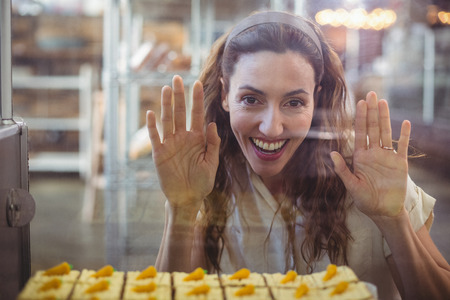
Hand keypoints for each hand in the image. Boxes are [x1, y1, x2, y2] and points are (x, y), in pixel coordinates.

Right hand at [146, 75, 220, 210]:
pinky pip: (155, 138)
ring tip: (166, 89)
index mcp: (197, 138)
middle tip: (177, 78)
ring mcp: (170, 144)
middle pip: (180, 113)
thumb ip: (212, 144)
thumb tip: (212, 124)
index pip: (197, 114)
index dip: (196, 100)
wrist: (188, 198)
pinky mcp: (160, 154)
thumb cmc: (202, 182)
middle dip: (179, 96)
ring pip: (168, 121)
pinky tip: (151, 114)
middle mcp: (183, 138)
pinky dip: (153, 126)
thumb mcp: (211, 163)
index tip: (197, 84)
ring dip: (166, 105)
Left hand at [331, 92, 410, 218]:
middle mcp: (374, 153)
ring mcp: (388, 157)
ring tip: (383, 102)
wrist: (383, 211)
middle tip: (371, 93)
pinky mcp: (400, 164)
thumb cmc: (365, 200)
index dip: (360, 118)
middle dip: (371, 111)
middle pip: (373, 128)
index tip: (359, 103)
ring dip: (385, 118)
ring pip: (386, 133)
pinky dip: (404, 135)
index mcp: (361, 157)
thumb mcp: (351, 185)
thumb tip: (331, 154)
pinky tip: (405, 122)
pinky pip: (403, 147)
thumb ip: (342, 170)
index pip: (360, 133)